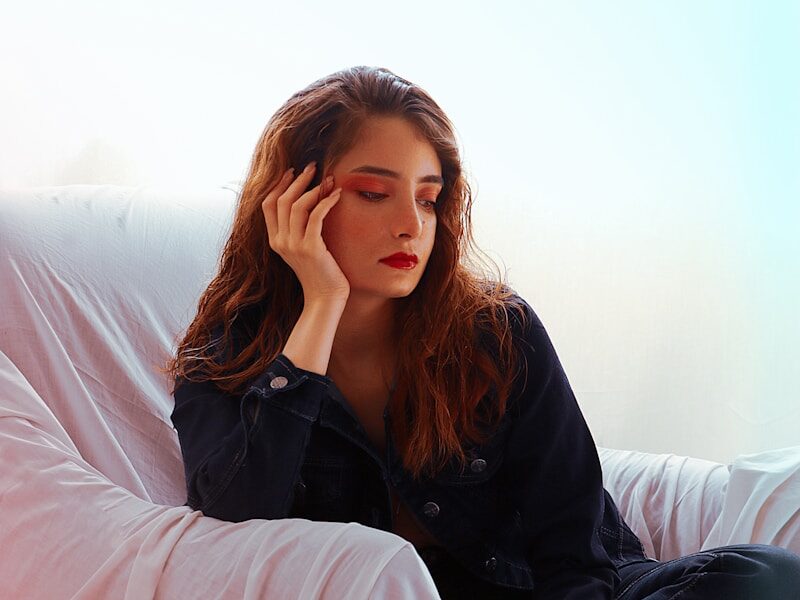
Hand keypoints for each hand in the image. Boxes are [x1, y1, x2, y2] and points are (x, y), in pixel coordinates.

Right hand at [262, 162, 349, 301]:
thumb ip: (298, 229)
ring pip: (297, 205)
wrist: (325, 298)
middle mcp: (280, 241)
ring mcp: (294, 245)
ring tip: (328, 180)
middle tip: (312, 167)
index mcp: (275, 241)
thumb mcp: (303, 249)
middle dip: (298, 180)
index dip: (279, 185)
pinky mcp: (311, 248)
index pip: (268, 205)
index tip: (292, 172)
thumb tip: (307, 202)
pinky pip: (316, 216)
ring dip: (314, 188)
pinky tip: (336, 195)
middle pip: (282, 200)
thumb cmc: (319, 273)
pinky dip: (326, 202)